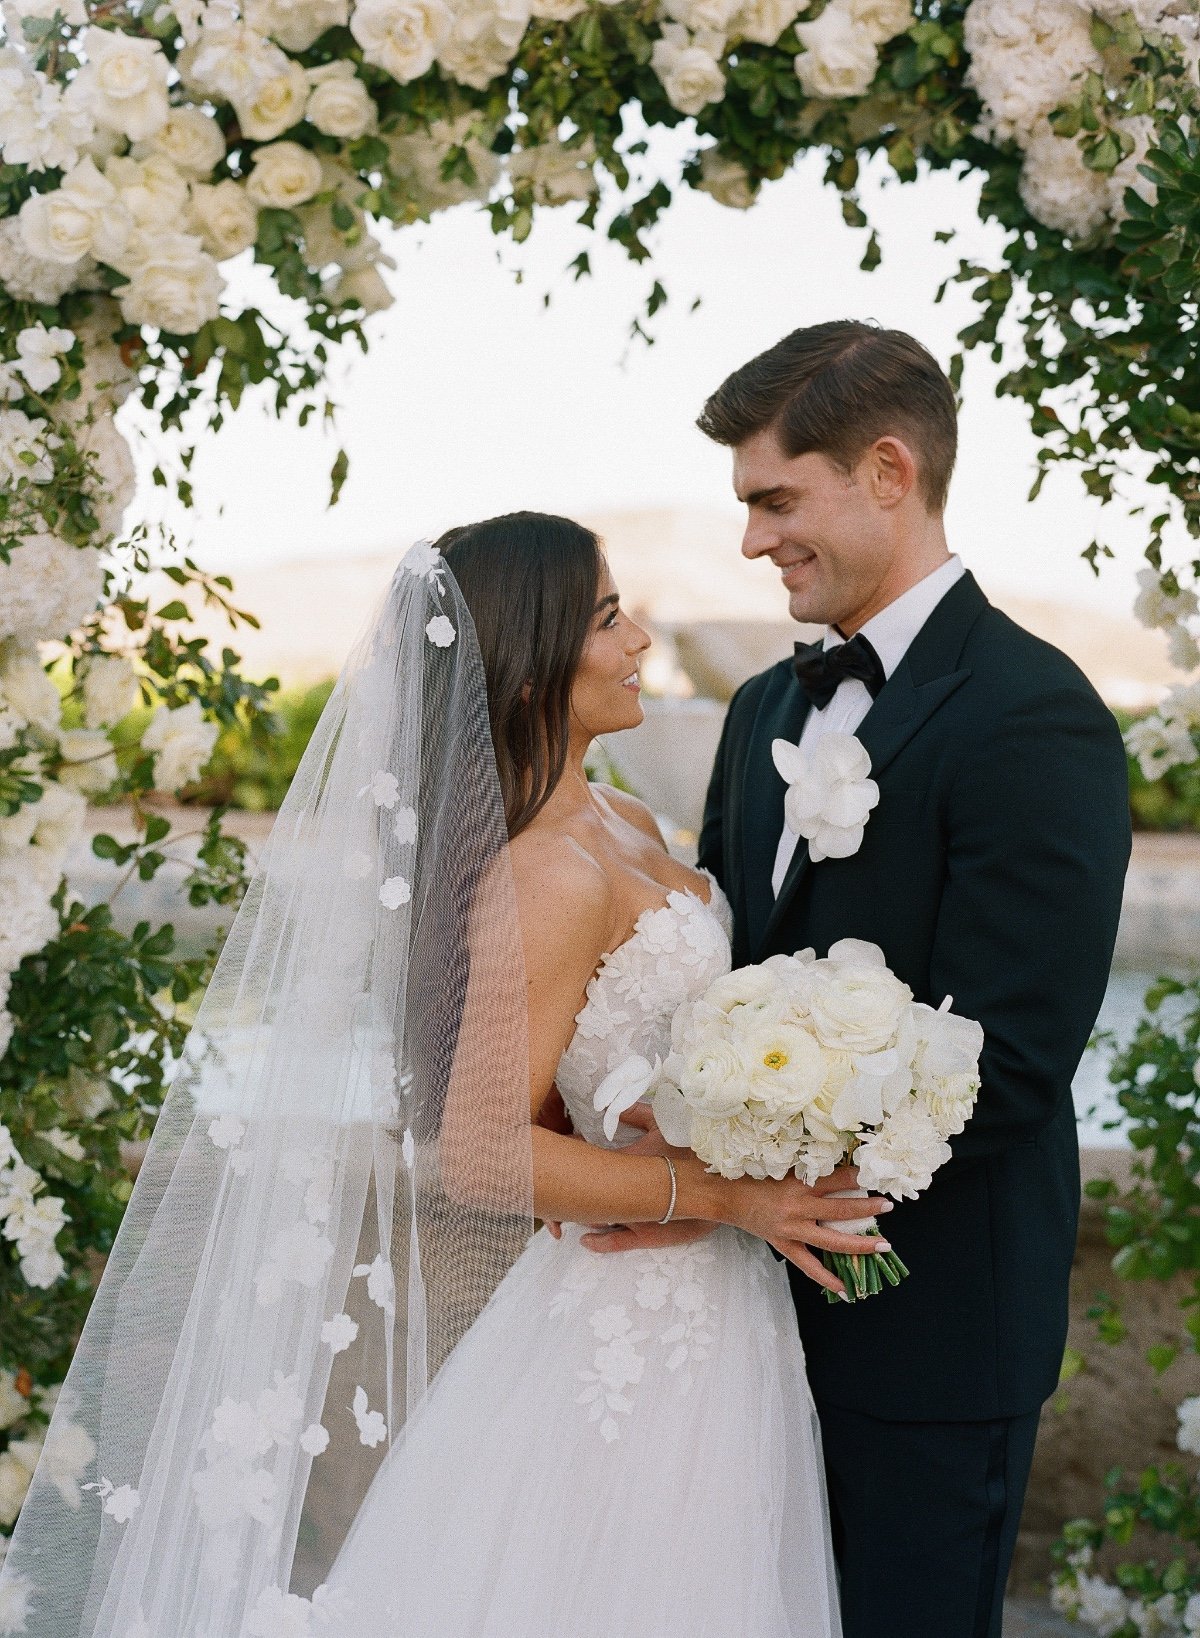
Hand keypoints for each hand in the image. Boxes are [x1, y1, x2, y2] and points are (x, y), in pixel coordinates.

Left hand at [559, 1104, 718, 1252]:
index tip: (561, 1153)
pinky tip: (586, 1240)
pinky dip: (598, 1241)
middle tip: (557, 1184)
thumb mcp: (665, 1125)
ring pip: (597, 1219)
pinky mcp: (647, 1234)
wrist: (724, 1186)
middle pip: (586, 1193)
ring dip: (585, 1215)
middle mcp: (624, 1195)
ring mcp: (634, 1217)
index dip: (570, 1157)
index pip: (586, 1162)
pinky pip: (615, 1241)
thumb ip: (637, 1114)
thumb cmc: (695, 1151)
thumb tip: (614, 1109)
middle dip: (570, 1188)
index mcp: (626, 1165)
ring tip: (571, 1212)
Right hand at [726, 1164, 894, 1297]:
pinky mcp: (784, 1245)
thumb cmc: (753, 1176)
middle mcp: (798, 1206)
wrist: (725, 1195)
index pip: (837, 1178)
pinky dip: (826, 1279)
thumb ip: (808, 1169)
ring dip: (860, 1244)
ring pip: (832, 1241)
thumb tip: (838, 1169)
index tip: (875, 1175)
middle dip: (868, 1208)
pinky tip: (845, 1289)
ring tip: (882, 1245)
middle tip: (888, 1206)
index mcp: (798, 1182)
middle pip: (841, 1209)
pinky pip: (808, 1266)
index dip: (858, 1176)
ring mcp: (792, 1229)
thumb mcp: (781, 1166)